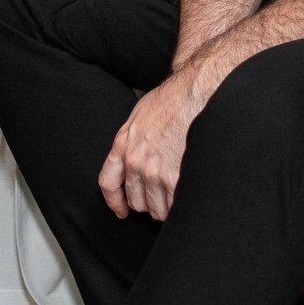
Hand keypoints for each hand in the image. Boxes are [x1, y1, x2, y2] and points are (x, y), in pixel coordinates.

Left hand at [99, 67, 203, 219]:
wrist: (194, 94)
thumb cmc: (172, 100)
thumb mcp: (140, 116)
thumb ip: (133, 139)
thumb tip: (137, 156)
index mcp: (123, 145)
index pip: (108, 183)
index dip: (115, 202)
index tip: (121, 211)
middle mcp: (135, 161)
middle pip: (136, 201)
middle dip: (149, 202)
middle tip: (163, 196)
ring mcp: (155, 172)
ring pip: (157, 209)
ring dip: (167, 207)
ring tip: (179, 196)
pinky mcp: (175, 178)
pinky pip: (173, 207)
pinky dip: (180, 208)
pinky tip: (187, 199)